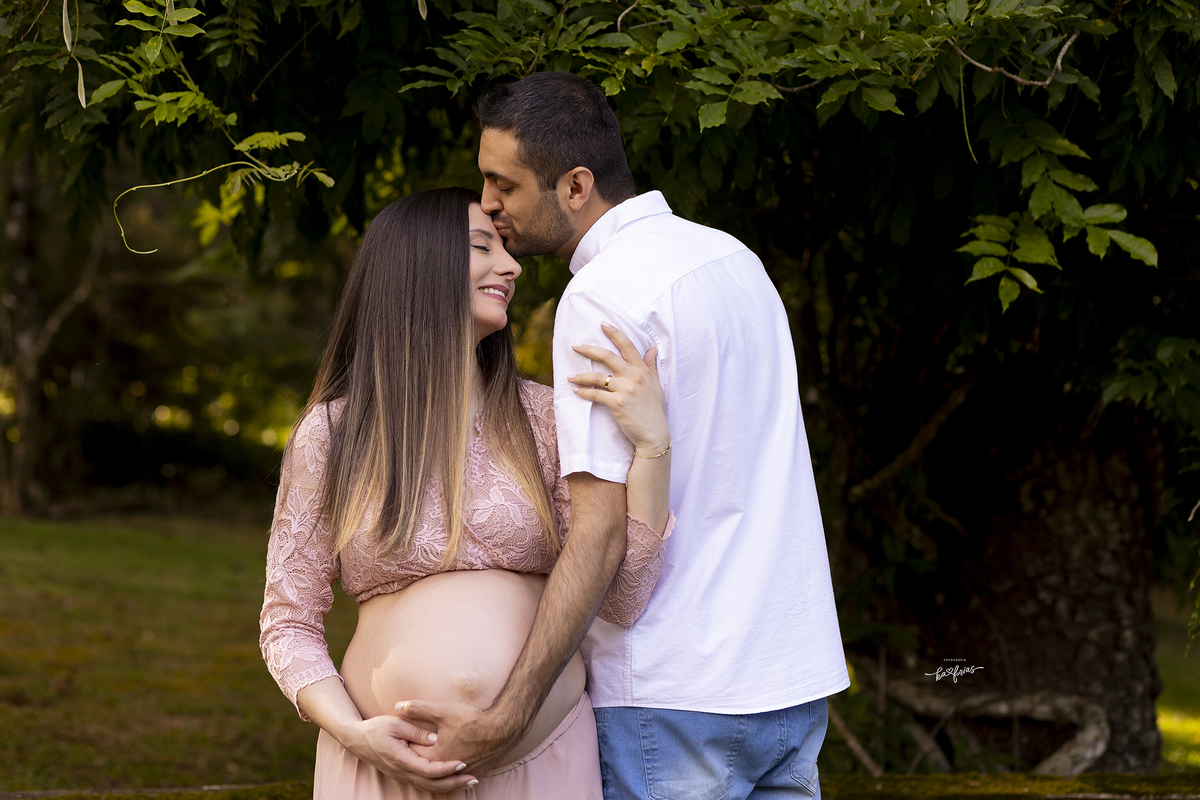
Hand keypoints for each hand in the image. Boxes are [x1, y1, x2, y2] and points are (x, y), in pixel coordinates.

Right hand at [342, 713, 477, 791]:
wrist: (357, 740)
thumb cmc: (376, 729)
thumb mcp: (396, 724)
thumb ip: (417, 732)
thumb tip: (438, 737)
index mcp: (401, 759)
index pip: (428, 769)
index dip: (447, 768)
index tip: (462, 762)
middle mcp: (402, 772)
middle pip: (432, 783)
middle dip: (454, 782)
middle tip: (474, 778)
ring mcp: (402, 775)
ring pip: (429, 787)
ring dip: (450, 785)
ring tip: (469, 781)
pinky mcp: (403, 774)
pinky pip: (424, 784)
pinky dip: (440, 784)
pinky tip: (453, 780)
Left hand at [395, 699, 524, 776]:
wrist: (503, 728)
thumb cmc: (472, 720)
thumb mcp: (443, 711)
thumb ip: (419, 709)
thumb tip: (398, 706)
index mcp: (436, 757)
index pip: (414, 754)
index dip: (409, 744)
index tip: (404, 736)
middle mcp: (447, 769)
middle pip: (427, 765)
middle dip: (421, 755)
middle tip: (415, 744)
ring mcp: (463, 772)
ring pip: (444, 772)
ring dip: (437, 764)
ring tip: (434, 752)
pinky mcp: (476, 772)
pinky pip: (459, 774)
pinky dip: (453, 768)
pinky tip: (453, 758)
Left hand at [568, 323, 669, 454]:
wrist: (655, 435)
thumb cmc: (654, 411)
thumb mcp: (656, 385)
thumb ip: (651, 366)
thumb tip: (652, 348)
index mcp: (643, 370)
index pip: (628, 346)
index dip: (615, 333)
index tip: (602, 324)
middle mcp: (634, 377)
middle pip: (608, 356)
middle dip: (589, 349)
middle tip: (575, 346)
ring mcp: (626, 390)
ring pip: (597, 377)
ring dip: (581, 376)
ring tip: (570, 377)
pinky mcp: (617, 404)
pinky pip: (595, 394)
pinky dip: (584, 392)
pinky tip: (576, 391)